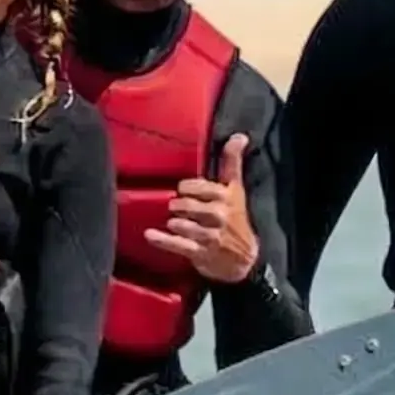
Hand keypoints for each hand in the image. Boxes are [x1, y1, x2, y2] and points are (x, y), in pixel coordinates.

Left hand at [146, 132, 258, 282]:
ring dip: (175, 222)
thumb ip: (232, 162)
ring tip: (172, 220)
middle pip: (190, 206)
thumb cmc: (235, 218)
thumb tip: (239, 136)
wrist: (244, 258)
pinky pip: (178, 246)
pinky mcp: (201, 254)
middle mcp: (220, 217)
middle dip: (179, 205)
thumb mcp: (236, 189)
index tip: (183, 189)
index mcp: (227, 198)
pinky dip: (162, 240)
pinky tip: (150, 234)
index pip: (204, 188)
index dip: (189, 187)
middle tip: (176, 206)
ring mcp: (210, 237)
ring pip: (184, 225)